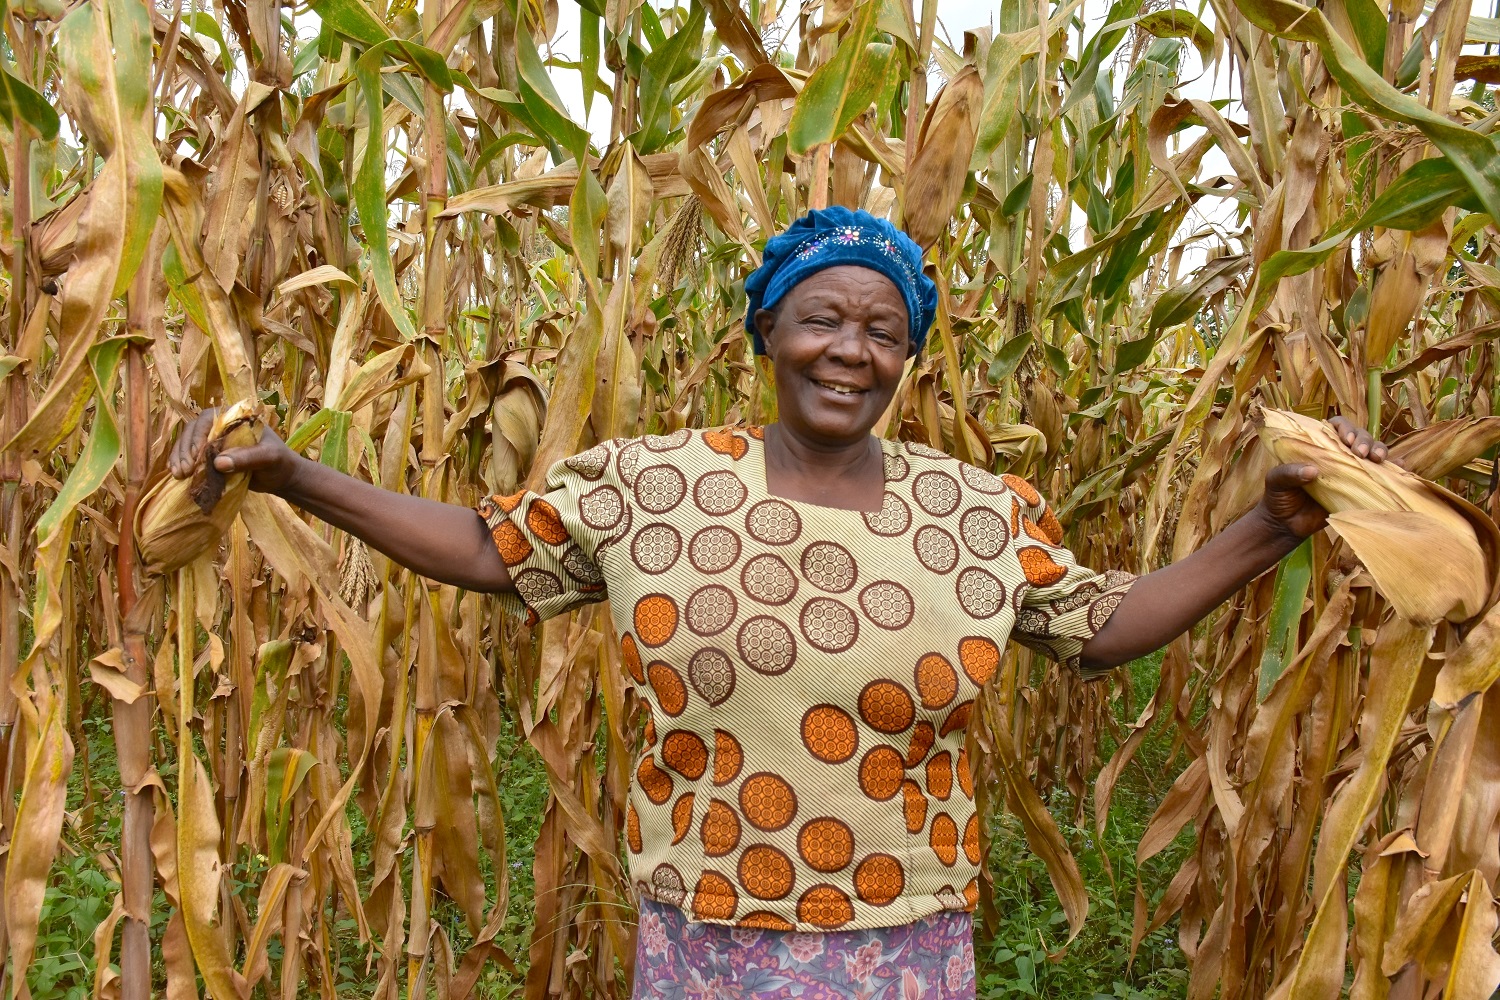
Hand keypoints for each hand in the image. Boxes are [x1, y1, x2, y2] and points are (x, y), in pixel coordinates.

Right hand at [168, 408, 301, 494]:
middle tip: (185, 469)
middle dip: (185, 449)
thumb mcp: (268, 458)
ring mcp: (214, 441)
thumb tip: (218, 463)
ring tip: (179, 475)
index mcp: (236, 418)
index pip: (209, 419)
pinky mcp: (211, 456)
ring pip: (188, 443)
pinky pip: (191, 456)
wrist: (283, 477)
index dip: (199, 435)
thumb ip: (247, 458)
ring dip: (179, 457)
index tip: (197, 455)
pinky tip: (176, 475)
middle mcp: (222, 426)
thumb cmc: (279, 463)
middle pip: (193, 430)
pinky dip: (181, 463)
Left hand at [1257, 414, 1390, 539]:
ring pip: (1373, 453)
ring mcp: (1350, 472)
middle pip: (1359, 437)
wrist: (1285, 525)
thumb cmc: (1279, 497)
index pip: (1335, 427)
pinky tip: (1400, 466)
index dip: (1344, 428)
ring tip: (1377, 459)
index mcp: (1318, 447)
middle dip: (1364, 440)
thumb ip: (1289, 472)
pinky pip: (1380, 477)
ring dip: (1380, 451)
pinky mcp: (1359, 490)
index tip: (1345, 440)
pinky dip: (1394, 469)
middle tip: (1360, 452)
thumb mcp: (1276, 481)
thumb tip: (1313, 471)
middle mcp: (1337, 456)